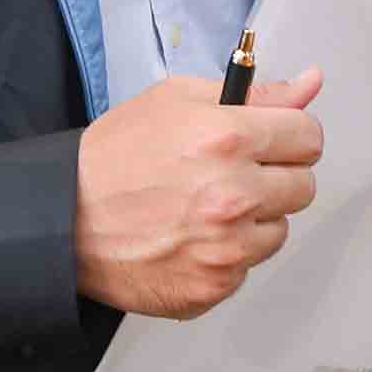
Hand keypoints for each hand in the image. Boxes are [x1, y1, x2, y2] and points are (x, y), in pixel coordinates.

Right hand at [75, 68, 326, 320]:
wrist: (62, 220)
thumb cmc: (113, 158)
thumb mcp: (178, 100)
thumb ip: (255, 94)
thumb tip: (309, 85)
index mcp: (229, 139)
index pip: (309, 137)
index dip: (288, 136)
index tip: (269, 142)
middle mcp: (234, 195)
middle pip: (303, 186)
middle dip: (273, 177)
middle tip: (229, 175)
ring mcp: (226, 248)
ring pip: (278, 230)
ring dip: (253, 220)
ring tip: (202, 208)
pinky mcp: (213, 286)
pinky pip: (247, 267)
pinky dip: (226, 256)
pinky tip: (189, 238)